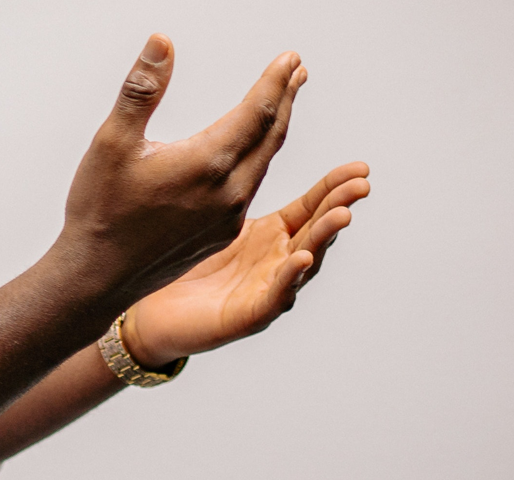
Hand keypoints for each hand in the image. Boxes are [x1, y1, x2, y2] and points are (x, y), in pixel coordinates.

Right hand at [51, 34, 307, 314]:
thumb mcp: (113, 142)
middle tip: (296, 71)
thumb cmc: (101, 210)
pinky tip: (253, 152)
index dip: (276, 81)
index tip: (290, 58)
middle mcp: (229, 192)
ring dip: (275, 129)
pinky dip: (260, 160)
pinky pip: (252, 188)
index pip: (257, 111)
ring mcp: (229, 216)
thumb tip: (162, 42)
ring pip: (264, 163)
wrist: (98, 276)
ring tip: (281, 103)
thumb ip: (142, 89)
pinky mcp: (223, 233)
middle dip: (285, 99)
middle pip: (270, 135)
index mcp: (207, 163)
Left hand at [121, 162, 370, 366]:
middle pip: (316, 231)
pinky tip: (301, 257)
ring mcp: (267, 290)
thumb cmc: (181, 265)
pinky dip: (290, 278)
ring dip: (324, 238)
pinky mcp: (247, 316)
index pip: (310, 207)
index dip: (334, 188)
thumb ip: (224, 178)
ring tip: (341, 215)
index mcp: (271, 235)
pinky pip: (274, 296)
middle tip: (361, 184)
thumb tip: (228, 129)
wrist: (152, 314)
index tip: (359, 167)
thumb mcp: (207, 213)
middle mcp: (277, 262)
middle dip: (340, 206)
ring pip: (305, 263)